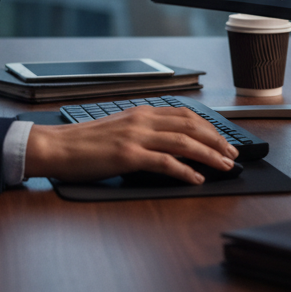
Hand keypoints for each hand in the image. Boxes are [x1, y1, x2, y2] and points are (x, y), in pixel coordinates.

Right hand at [23, 107, 238, 184]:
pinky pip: (164, 161)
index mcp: (141, 112)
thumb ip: (144, 131)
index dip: (209, 128)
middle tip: (233, 155)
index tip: (224, 140)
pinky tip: (196, 179)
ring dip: (209, 155)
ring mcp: (136, 137)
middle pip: (191, 126)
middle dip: (216, 140)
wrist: (57, 147)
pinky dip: (185, 170)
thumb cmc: (85, 143)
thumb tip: (171, 145)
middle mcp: (142, 120)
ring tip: (224, 167)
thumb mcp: (119, 128)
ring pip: (183, 142)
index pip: (185, 115)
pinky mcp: (128, 155)